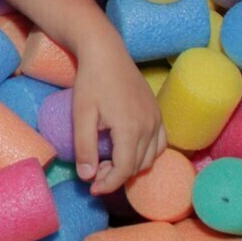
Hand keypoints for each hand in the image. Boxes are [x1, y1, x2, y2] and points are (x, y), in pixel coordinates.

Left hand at [71, 44, 165, 195]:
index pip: (125, 169)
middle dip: (117, 176)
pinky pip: (159, 142)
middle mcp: (150, 125)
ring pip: (151, 157)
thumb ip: (85, 147)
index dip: (109, 184)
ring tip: (107, 163)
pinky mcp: (157, 111)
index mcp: (131, 128)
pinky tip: (126, 150)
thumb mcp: (82, 115)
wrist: (106, 52)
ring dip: (131, 166)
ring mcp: (157, 118)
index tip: (92, 188)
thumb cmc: (91, 81)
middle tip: (95, 175)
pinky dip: (146, 154)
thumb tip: (87, 177)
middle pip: (139, 166)